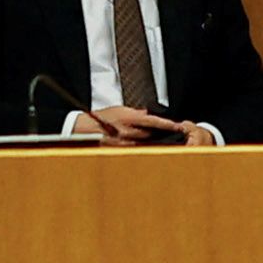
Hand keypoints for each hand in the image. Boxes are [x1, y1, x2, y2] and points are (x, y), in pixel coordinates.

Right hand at [73, 106, 191, 143]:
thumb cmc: (100, 118)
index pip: (153, 121)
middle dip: (163, 135)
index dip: (167, 124)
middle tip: (175, 135)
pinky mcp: (121, 152)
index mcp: (128, 119)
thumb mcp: (119, 109)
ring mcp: (124, 144)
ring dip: (154, 143)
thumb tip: (147, 114)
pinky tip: (148, 149)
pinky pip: (136, 151)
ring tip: (164, 142)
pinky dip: (143, 150)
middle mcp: (127, 132)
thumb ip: (135, 112)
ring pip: (146, 145)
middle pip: (152, 135)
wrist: (84, 130)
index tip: (178, 126)